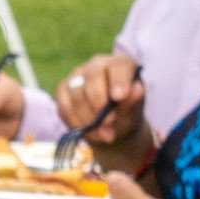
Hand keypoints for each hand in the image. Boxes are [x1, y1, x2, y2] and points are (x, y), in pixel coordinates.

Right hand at [55, 53, 150, 167]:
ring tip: (104, 134)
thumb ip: (133, 99)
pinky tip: (90, 131)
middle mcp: (97, 65)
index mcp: (120, 64)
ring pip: (77, 94)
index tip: (119, 97)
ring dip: (89, 118)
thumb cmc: (126, 112)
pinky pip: (65, 106)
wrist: (112, 125)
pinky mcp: (62, 90)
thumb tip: (137, 89)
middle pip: (93, 77)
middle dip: (99, 102)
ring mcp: (77, 76)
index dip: (118, 80)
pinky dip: (77, 122)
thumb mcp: (134, 109)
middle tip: (109, 122)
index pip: (118, 66)